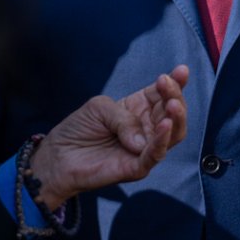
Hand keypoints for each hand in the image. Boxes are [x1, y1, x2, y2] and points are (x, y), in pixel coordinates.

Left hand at [29, 65, 190, 211]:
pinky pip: (155, 155)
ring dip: (177, 118)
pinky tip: (164, 125)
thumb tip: (142, 140)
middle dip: (176, 96)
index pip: (164, 95)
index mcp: (140, 109)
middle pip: (173, 113)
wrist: (57, 157)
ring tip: (172, 104)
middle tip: (168, 84)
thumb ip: (123, 117)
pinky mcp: (137, 168)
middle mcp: (147, 128)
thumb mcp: (100, 108)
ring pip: (174, 134)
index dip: (175, 83)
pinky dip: (162, 140)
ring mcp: (145, 148)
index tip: (182, 71)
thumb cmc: (78, 130)